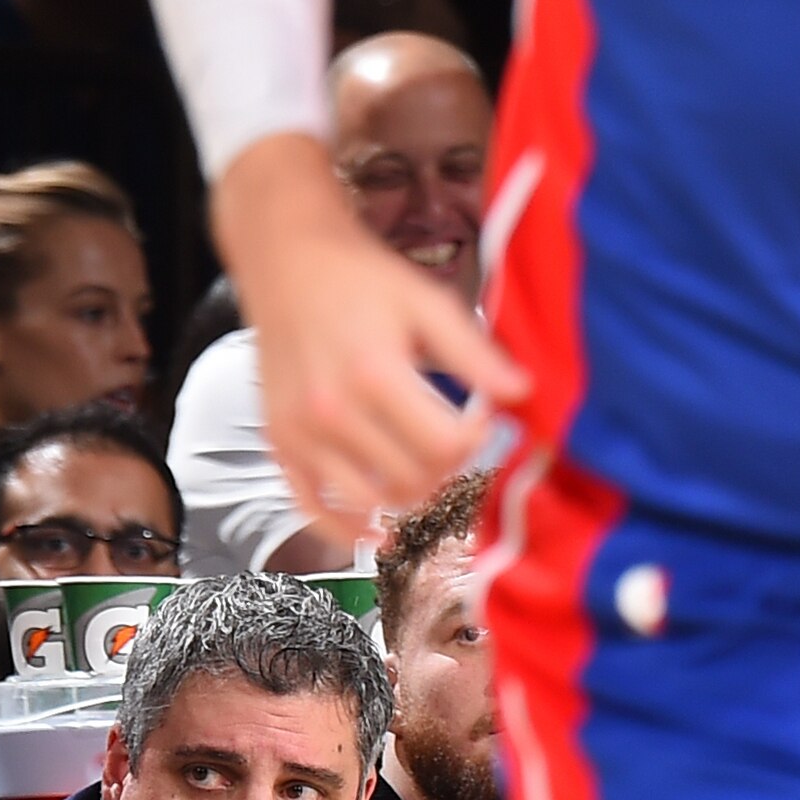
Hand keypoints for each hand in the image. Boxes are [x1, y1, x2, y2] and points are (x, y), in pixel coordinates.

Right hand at [217, 134, 525, 545]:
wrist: (287, 263)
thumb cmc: (364, 281)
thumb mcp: (428, 303)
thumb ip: (473, 353)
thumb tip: (522, 393)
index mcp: (373, 374)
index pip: (445, 445)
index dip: (477, 444)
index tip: (483, 425)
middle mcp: (330, 411)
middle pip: (412, 476)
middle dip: (450, 470)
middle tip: (460, 448)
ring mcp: (298, 433)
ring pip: (371, 498)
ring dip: (411, 498)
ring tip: (431, 475)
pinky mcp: (278, 443)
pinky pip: (309, 506)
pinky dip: (344, 531)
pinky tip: (379, 536)